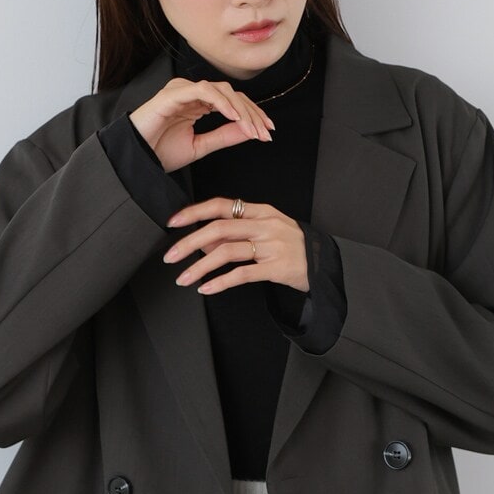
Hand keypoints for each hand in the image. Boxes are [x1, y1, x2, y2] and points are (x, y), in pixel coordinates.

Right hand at [128, 78, 274, 172]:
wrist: (135, 159)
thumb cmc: (159, 152)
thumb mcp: (200, 146)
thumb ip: (224, 136)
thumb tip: (250, 130)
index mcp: (198, 103)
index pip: (233, 103)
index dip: (253, 115)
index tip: (267, 132)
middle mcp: (192, 93)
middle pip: (232, 95)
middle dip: (252, 113)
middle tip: (265, 132)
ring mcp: (183, 90)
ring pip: (221, 91)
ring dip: (240, 110)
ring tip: (252, 128)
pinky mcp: (174, 93)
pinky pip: (203, 91)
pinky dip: (221, 102)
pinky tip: (233, 117)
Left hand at [162, 198, 309, 294]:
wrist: (323, 264)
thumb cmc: (290, 246)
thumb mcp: (265, 230)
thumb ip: (236, 233)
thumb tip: (203, 239)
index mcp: (260, 211)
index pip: (221, 205)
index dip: (194, 212)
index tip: (173, 222)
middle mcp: (265, 225)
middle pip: (219, 228)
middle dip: (189, 242)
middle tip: (170, 256)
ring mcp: (271, 246)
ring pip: (227, 252)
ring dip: (199, 266)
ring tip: (183, 278)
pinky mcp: (276, 268)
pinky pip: (242, 274)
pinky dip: (220, 282)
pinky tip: (206, 288)